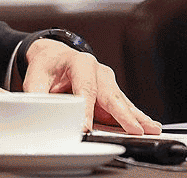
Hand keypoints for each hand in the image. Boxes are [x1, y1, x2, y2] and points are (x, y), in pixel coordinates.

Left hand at [21, 38, 161, 134]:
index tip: (86, 128)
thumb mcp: (35, 78)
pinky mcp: (110, 92)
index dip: (86, 109)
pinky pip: (124, 105)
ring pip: (122, 101)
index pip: (85, 88)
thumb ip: (37, 95)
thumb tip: (37, 113)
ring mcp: (107, 80)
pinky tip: (148, 126)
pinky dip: (136, 116)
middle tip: (134, 130)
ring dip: (136, 117)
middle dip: (123, 114)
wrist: (53, 56)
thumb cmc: (46, 66)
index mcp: (79, 62)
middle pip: (111, 94)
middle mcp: (97, 70)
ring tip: (151, 129)